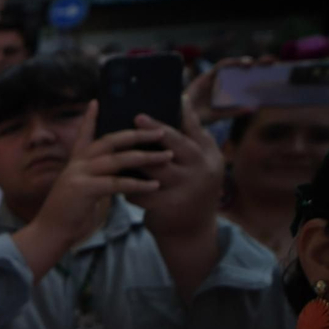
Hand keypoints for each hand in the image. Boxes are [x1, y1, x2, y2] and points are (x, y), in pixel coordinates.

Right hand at [29, 102, 167, 250]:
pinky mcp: (82, 189)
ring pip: (117, 159)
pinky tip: (154, 185)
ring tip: (167, 156)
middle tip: (162, 131)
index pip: (85, 134)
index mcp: (75, 162)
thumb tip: (120, 171)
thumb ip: (97, 177)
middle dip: (138, 134)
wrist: (49, 233)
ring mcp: (78, 175)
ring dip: (146, 157)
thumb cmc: (69, 214)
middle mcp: (77, 163)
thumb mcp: (82, 190)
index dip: (90, 117)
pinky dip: (138, 184)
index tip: (97, 101)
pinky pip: (116, 183)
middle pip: (111, 141)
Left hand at [129, 104, 223, 240]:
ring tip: (119, 149)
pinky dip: (130, 187)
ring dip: (134, 159)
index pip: (195, 128)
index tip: (173, 95)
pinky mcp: (170, 205)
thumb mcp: (198, 166)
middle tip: (137, 116)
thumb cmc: (188, 191)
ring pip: (154, 166)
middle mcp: (202, 169)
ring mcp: (188, 187)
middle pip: (174, 143)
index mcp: (209, 155)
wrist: (191, 233)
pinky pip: (142, 191)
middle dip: (155, 128)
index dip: (183, 111)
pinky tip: (120, 185)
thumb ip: (188, 143)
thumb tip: (173, 110)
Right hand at [184, 55, 274, 125]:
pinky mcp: (207, 76)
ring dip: (244, 62)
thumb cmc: (198, 118)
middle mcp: (223, 83)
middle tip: (272, 63)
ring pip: (233, 65)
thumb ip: (234, 111)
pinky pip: (221, 66)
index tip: (274, 73)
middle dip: (258, 64)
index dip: (260, 75)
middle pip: (243, 70)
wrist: (179, 120)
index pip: (247, 80)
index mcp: (228, 92)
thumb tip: (254, 108)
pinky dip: (231, 63)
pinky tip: (241, 64)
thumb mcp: (219, 115)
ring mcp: (215, 79)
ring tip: (253, 64)